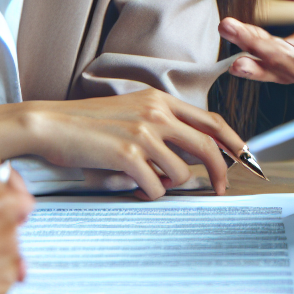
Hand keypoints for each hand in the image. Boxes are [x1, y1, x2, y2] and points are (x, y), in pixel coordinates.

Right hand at [0, 91, 244, 198]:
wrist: (49, 125)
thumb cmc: (86, 125)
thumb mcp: (130, 114)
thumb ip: (161, 128)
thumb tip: (190, 158)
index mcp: (159, 101)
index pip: (211, 120)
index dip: (233, 141)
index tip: (244, 158)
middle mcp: (157, 113)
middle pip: (208, 147)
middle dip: (221, 173)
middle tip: (220, 189)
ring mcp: (144, 133)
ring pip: (182, 173)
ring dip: (167, 185)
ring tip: (144, 181)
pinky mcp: (128, 154)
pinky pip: (156, 187)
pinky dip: (147, 192)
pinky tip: (130, 186)